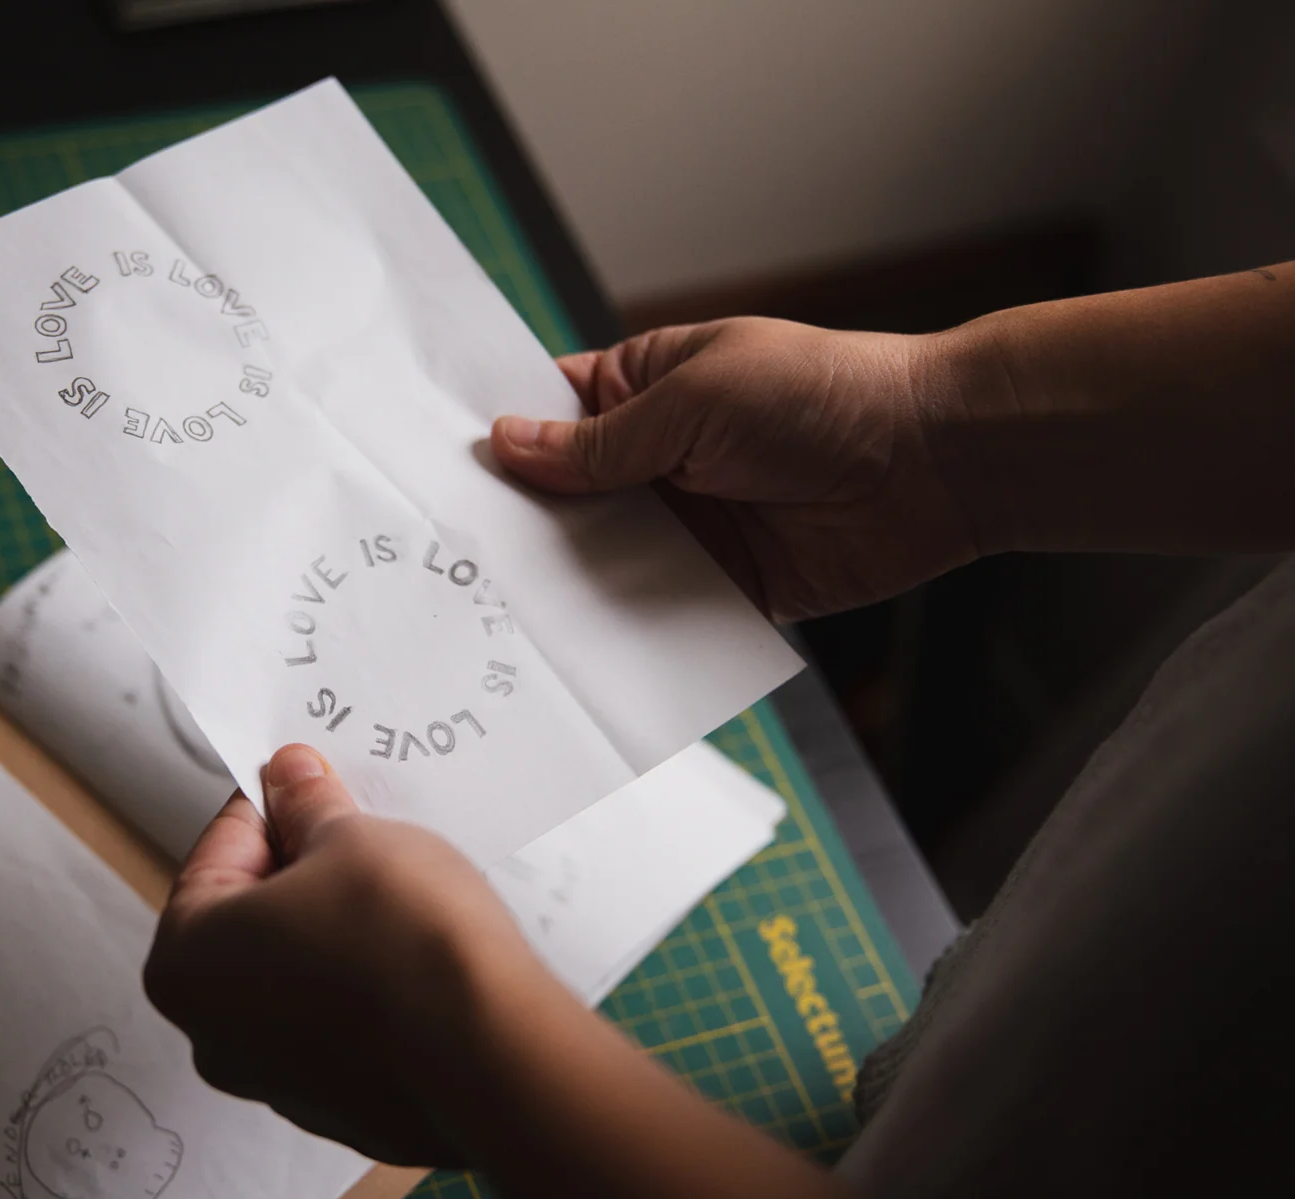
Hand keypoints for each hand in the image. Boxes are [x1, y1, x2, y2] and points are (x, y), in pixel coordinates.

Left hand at [143, 744, 556, 1166]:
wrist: (493, 1050)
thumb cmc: (405, 949)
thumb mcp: (350, 837)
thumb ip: (307, 805)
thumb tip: (291, 781)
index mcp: (184, 965)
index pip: (217, 852)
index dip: (273, 806)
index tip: (307, 784)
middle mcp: (216, 1035)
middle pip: (253, 917)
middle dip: (305, 870)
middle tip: (359, 834)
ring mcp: (279, 1079)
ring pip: (300, 969)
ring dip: (338, 926)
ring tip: (398, 894)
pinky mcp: (342, 1102)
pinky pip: (342, 1018)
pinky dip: (367, 983)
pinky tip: (413, 953)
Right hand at [491, 318, 981, 621]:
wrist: (933, 462)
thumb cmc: (822, 394)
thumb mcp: (697, 399)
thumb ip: (602, 440)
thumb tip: (509, 444)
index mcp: (643, 389)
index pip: (548, 413)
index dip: (497, 438)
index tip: (434, 471)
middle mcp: (654, 459)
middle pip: (560, 497)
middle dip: (516, 522)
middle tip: (448, 553)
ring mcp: (685, 525)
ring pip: (597, 558)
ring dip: (560, 578)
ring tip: (492, 606)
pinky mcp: (718, 585)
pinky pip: (651, 608)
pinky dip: (618, 624)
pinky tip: (571, 642)